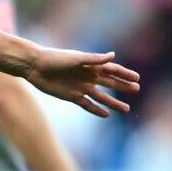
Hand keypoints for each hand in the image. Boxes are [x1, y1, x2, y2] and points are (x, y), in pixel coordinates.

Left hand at [24, 49, 139, 117]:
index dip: (124, 73)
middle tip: (136, 90)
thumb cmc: (55, 58)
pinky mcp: (71, 96)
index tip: (137, 78)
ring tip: (126, 109)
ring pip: (101, 97)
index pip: (112, 70)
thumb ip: (94, 59)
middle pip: (109, 83)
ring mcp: (80, 87)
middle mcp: (87, 76)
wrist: (34, 67)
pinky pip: (87, 104)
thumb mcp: (76, 58)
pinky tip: (106, 114)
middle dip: (122, 86)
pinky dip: (96, 110)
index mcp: (90, 65)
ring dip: (113, 102)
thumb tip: (113, 55)